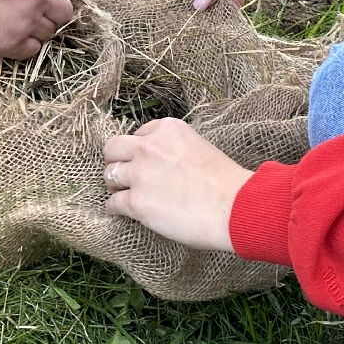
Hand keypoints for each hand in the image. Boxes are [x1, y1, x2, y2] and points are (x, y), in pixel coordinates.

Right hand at [0, 0, 72, 58]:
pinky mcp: (14, 44)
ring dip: (35, 31)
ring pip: (50, 32)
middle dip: (51, 14)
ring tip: (12, 27)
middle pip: (64, 11)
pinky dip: (22, 47)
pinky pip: (33, 50)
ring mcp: (29, 20)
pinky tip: (5, 40)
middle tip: (30, 15)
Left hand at [102, 119, 252, 251]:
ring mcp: (140, 174)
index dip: (140, 150)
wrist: (234, 207)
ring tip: (122, 195)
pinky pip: (113, 203)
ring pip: (109, 175)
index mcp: (168, 129)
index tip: (145, 162)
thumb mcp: (200, 148)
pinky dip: (115, 209)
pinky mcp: (136, 202)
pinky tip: (122, 213)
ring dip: (115, 186)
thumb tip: (164, 167)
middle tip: (123, 176)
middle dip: (116, 161)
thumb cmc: (226, 183)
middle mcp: (149, 147)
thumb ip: (176, 150)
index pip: (139, 133)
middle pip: (113, 148)